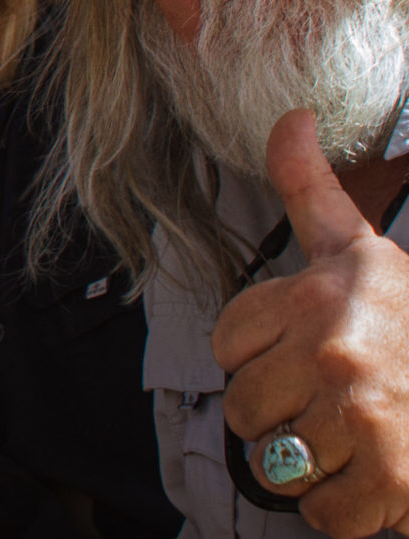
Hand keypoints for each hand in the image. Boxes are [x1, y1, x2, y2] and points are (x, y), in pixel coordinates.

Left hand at [214, 110, 408, 537]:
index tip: (307, 355)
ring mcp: (360, 419)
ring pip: (273, 464)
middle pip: (241, 409)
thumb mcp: (360, 248)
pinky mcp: (388, 481)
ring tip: (356, 439)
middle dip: (281, 415)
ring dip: (310, 466)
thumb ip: (309, 188)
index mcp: (318, 297)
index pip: (227, 344)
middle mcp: (332, 353)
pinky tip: (376, 480)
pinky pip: (321, 514)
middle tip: (334, 404)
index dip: (262, 356)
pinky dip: (345, 511)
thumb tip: (289, 116)